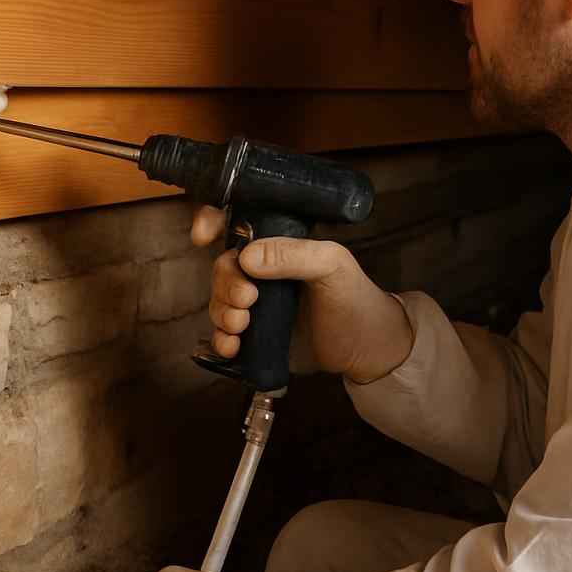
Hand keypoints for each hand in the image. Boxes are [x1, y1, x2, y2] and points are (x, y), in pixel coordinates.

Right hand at [192, 206, 414, 383]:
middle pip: (223, 267)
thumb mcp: (332, 265)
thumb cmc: (356, 297)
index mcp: (280, 245)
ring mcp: (259, 305)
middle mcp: (264, 272)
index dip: (212, 222)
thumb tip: (247, 257)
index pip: (237, 223)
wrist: (369, 348)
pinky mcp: (256, 336)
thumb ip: (293, 255)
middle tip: (248, 300)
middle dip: (225, 283)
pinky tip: (232, 346)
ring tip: (242, 325)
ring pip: (219, 301)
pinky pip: (225, 334)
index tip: (203, 236)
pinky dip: (221, 340)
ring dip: (222, 312)